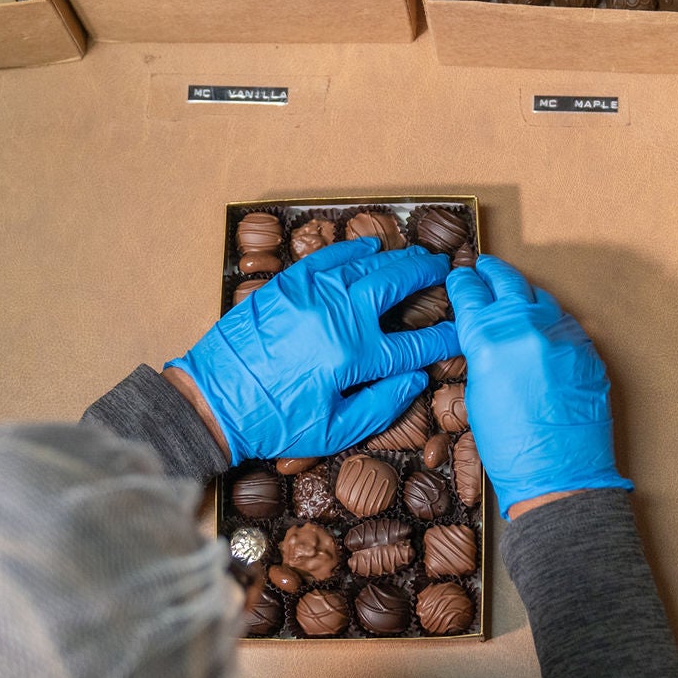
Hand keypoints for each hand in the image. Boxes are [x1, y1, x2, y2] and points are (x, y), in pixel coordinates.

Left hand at [169, 239, 459, 462]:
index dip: (447, 337)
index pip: (417, 344)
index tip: (462, 331)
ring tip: (416, 256)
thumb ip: (382, 405)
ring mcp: (312, 293)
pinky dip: (353, 248)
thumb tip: (417, 378)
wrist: (215, 400)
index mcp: (355, 356)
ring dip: (397, 257)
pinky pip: (329, 255)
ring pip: (367, 262)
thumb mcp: (334, 430)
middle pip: (397, 283)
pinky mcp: (287, 284)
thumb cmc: (275, 422)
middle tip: (445, 271)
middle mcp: (339, 316)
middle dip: (428, 274)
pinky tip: (370, 247)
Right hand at [447, 255, 629, 517]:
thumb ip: (481, 353)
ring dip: (523, 294)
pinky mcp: (587, 348)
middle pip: (507, 281)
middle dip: (492, 272)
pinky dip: (549, 320)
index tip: (460, 275)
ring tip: (512, 294)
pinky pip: (564, 322)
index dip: (462, 282)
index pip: (471, 293)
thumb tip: (485, 334)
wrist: (558, 474)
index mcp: (490, 339)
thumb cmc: (510, 446)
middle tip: (484, 267)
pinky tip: (541, 328)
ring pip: (540, 297)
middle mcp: (527, 327)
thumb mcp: (477, 393)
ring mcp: (562, 335)